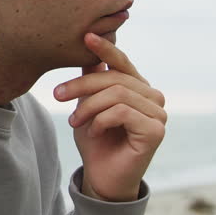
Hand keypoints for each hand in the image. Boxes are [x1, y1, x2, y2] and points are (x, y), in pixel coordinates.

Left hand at [53, 33, 165, 201]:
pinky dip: (102, 120)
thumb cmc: (96, 141)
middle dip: (81, 86)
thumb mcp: (88, 105)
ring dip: (88, 107)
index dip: (105, 47)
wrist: (102, 178)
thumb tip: (88, 46)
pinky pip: (122, 112)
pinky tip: (94, 131)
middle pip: (114, 78)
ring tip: (74, 121)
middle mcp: (153, 97)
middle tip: (57, 95)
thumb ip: (92, 79)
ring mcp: (158, 114)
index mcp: (138, 87)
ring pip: (117, 94)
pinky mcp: (156, 131)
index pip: (122, 61)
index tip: (85, 36)